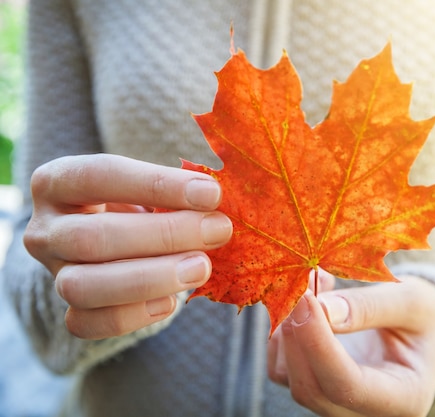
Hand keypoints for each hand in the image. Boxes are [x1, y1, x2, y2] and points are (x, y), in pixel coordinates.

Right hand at [24, 154, 231, 338]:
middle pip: (92, 237)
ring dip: (151, 279)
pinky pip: (89, 324)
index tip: (210, 194)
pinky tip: (171, 301)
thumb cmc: (140, 203)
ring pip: (84, 287)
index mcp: (58, 181)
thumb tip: (214, 201)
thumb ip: (177, 190)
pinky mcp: (68, 311)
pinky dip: (134, 316)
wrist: (117, 240)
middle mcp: (45, 229)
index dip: (157, 184)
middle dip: (164, 235)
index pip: (99, 176)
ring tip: (201, 268)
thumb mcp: (151, 185)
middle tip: (218, 231)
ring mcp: (53, 274)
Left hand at [267, 273, 434, 416]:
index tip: (307, 298)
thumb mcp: (412, 302)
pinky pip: (282, 367)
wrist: (425, 329)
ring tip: (310, 283)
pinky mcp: (316, 385)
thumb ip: (369, 307)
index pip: (346, 386)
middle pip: (312, 389)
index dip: (319, 344)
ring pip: (289, 378)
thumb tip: (321, 308)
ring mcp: (337, 403)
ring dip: (287, 329)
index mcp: (403, 398)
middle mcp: (366, 411)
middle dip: (298, 335)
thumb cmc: (426, 315)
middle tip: (301, 284)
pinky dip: (284, 332)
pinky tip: (308, 301)